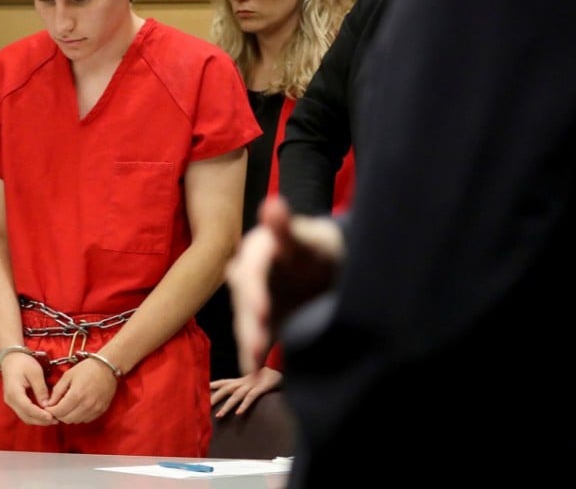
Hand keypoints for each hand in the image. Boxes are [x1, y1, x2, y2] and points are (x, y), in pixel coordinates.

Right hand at [0, 351, 56, 425]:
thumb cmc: (23, 362)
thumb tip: (47, 405)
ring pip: (25, 417)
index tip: (52, 417)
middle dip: (41, 420)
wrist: (11, 358)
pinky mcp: (14, 402)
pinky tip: (45, 414)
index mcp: (14, 392)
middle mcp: (11, 400)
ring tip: (53, 418)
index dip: (40, 415)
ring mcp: (11, 402)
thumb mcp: (35, 372)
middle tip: (56, 419)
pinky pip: (24, 413)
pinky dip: (35, 416)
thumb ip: (40, 389)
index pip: (28, 408)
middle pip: (26, 416)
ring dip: (38, 420)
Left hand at [44, 356, 117, 423]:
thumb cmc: (87, 368)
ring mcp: (95, 409)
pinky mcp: (101, 411)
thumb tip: (48, 404)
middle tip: (57, 406)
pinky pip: (86, 420)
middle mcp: (86, 405)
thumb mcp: (68, 375)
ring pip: (76, 421)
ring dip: (69, 416)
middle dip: (59, 414)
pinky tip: (78, 407)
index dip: (51, 411)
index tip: (49, 406)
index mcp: (76, 395)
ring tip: (68, 406)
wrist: (107, 367)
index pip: (59, 412)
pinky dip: (79, 416)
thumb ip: (57, 390)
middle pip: (66, 419)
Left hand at [210, 367, 281, 417]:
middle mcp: (244, 381)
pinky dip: (244, 405)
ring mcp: (252, 384)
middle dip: (215, 397)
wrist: (281, 368)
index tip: (201, 391)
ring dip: (227, 406)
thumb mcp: (253, 380)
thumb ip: (244, 387)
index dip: (212, 385)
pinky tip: (239, 413)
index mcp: (241, 380)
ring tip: (219, 416)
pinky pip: (251, 397)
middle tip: (204, 406)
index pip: (224, 382)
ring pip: (236, 395)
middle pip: (226, 389)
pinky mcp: (261, 388)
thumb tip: (236, 395)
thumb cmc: (267, 376)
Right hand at [227, 195, 343, 371]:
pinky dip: (253, 354)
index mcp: (259, 249)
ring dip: (248, 342)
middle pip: (245, 299)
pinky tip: (253, 372)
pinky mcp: (263, 320)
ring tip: (253, 366)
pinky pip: (254, 336)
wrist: (330, 267)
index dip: (254, 290)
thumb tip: (272, 203)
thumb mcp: (308, 238)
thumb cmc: (319, 248)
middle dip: (249, 323)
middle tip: (258, 346)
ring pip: (246, 320)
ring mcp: (255, 298)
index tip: (262, 311)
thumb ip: (287, 228)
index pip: (251, 269)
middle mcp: (250, 274)